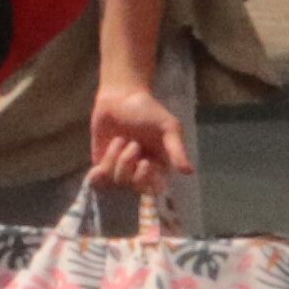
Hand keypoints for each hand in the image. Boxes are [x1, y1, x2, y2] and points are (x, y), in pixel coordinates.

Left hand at [89, 71, 190, 196]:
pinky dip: (99, 174)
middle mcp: (140, 173)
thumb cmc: (148, 111)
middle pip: (132, 187)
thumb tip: (189, 172)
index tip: (146, 163)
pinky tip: (98, 168)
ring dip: (115, 157)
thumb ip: (177, 150)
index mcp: (159, 167)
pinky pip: (98, 181)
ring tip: (120, 140)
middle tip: (133, 144)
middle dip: (129, 163)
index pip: (153, 190)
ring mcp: (119, 170)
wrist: (120, 98)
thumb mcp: (169, 128)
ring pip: (115, 181)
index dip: (147, 181)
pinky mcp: (101, 165)